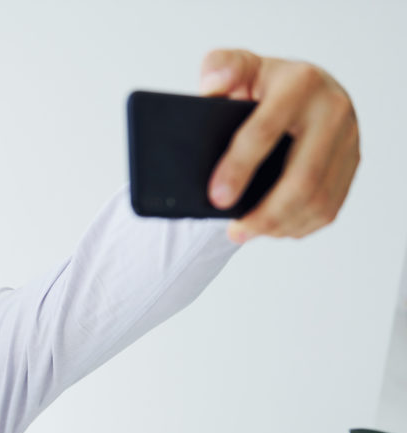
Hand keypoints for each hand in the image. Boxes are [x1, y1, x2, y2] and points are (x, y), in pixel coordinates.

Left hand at [200, 49, 359, 243]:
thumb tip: (212, 88)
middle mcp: (333, 109)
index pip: (266, 132)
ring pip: (319, 199)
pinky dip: (299, 225)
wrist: (300, 89)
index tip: (216, 199)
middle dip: (265, 213)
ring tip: (246, 232)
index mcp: (301, 83)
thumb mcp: (237, 68)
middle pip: (303, 178)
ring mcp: (349, 138)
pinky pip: (330, 207)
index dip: (238, 168)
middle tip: (233, 232)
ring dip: (281, 225)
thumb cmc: (260, 83)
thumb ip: (220, 68)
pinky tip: (272, 227)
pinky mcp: (352, 162)